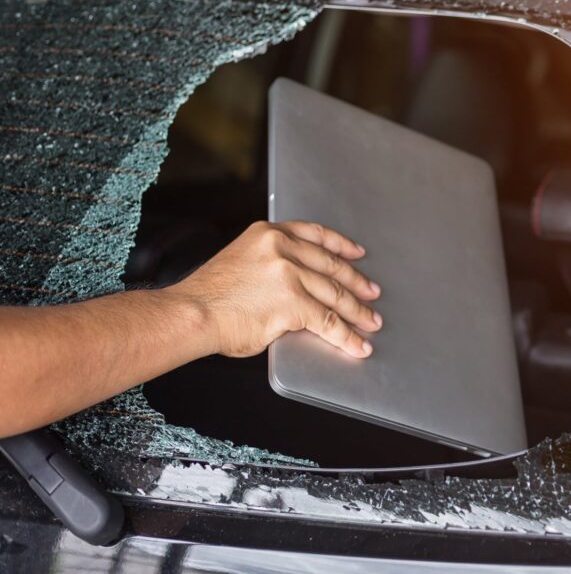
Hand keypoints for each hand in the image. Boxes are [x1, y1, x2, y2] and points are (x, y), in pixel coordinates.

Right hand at [166, 221, 381, 358]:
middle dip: (356, 282)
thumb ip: (275, 266)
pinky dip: (346, 336)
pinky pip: (328, 321)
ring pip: (335, 295)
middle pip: (331, 266)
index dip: (341, 245)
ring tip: (371, 322)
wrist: (191, 313)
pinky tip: (357, 344)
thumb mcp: (244, 261)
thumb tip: (301, 288)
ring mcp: (289, 274)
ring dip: (358, 312)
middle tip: (372, 293)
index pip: (316, 235)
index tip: (357, 253)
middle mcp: (282, 248)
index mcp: (269, 234)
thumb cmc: (209, 296)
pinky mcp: (293, 303)